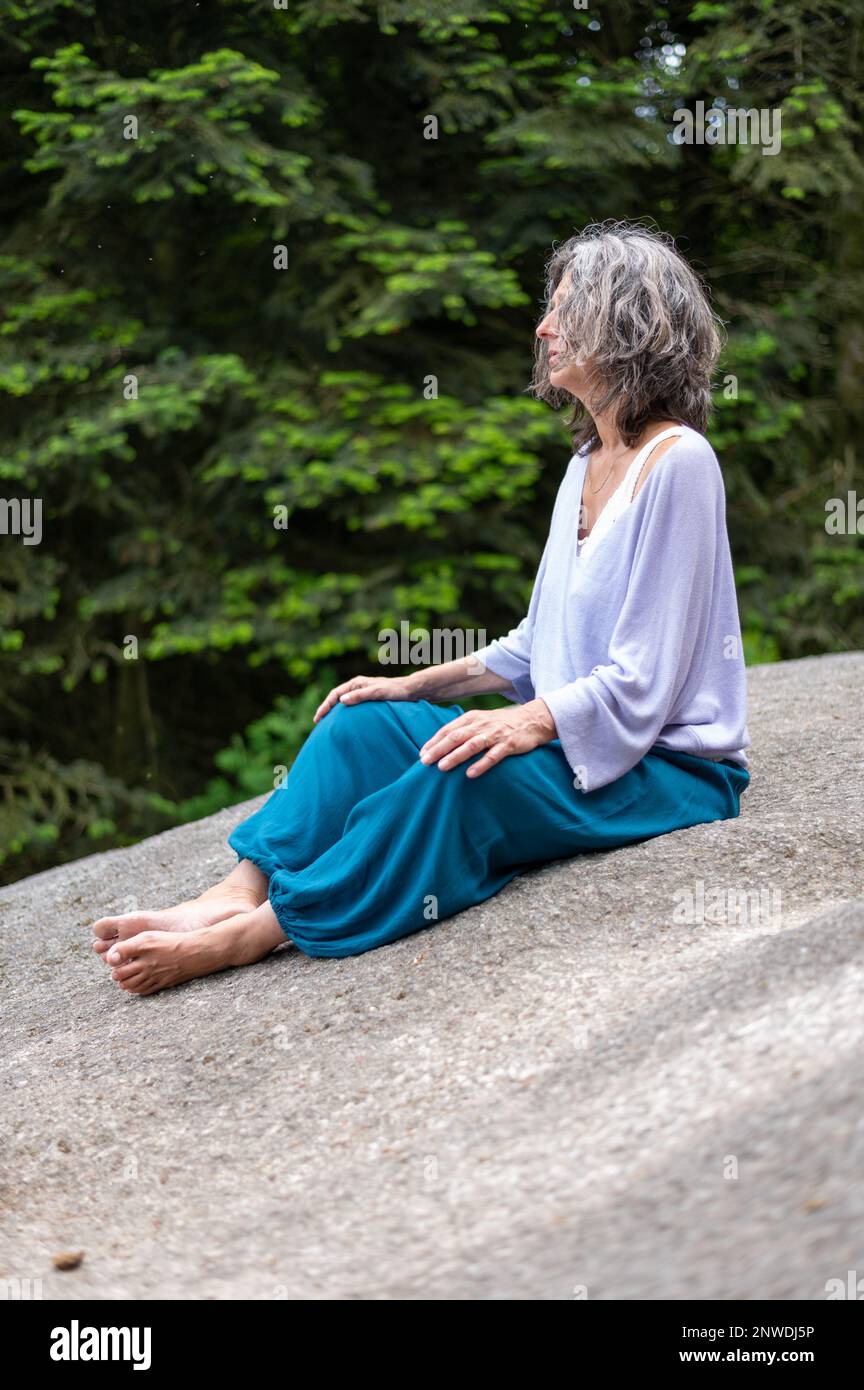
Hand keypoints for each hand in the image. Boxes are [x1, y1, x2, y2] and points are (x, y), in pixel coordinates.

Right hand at [313, 673, 418, 722]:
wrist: (411, 690)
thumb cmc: (395, 691)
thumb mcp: (377, 693)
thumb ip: (360, 696)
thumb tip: (341, 701)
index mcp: (357, 683)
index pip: (335, 694)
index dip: (325, 706)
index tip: (318, 718)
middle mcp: (358, 686)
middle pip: (336, 698)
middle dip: (326, 709)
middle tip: (317, 722)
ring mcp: (363, 692)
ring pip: (343, 702)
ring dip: (334, 711)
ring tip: (327, 723)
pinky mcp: (368, 700)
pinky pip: (351, 707)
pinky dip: (344, 714)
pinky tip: (344, 723)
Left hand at [417, 699, 556, 777]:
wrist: (532, 720)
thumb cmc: (501, 724)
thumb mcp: (481, 721)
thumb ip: (463, 730)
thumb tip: (441, 744)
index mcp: (472, 718)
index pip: (448, 729)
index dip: (434, 741)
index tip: (422, 754)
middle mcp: (481, 724)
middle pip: (456, 736)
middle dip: (439, 749)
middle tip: (425, 762)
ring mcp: (495, 734)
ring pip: (471, 745)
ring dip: (455, 756)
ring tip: (442, 767)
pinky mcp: (509, 744)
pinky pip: (493, 756)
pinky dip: (481, 765)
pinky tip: (470, 774)